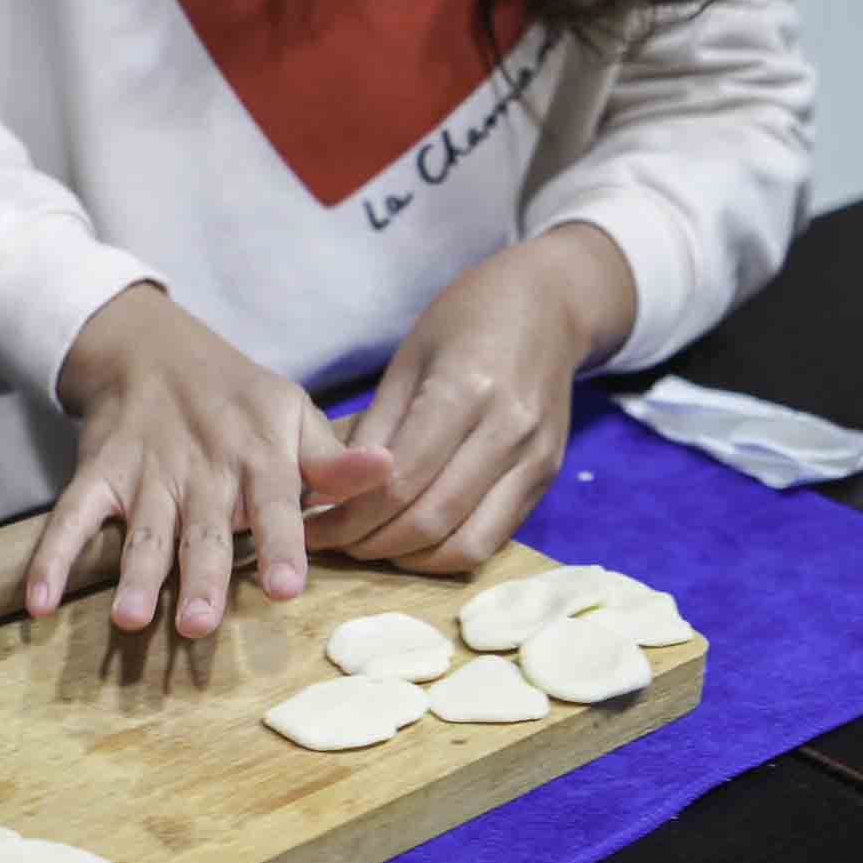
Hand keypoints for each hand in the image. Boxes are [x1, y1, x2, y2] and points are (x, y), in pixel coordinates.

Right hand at [24, 284, 392, 636]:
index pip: (274, 503)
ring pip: (140, 529)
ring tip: (127, 618)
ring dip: (133, 574)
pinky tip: (37, 603)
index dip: (281, 546)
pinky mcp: (98, 473)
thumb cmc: (239, 396)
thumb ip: (334, 458)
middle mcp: (202, 467)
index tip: (285, 590)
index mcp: (257, 454)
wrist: (153, 346)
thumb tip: (391, 471)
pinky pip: (70, 517)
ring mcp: (145, 472)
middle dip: (198, 577)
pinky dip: (50, 557)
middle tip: (197, 625)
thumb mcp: (293, 413)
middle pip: (201, 530)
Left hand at [305, 224, 635, 571]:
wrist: (550, 305)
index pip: (398, 481)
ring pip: (464, 545)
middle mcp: (507, 431)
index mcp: (465, 391)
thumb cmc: (468, 318)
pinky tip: (410, 540)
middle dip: (369, 542)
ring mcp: (534, 460)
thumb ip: (375, 426)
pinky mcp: (546, 479)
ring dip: (407, 557)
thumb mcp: (408, 358)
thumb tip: (333, 488)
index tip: (312, 527)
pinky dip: (444, 554)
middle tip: (331, 542)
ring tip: (366, 545)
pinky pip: (491, 540)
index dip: (349, 515)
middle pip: (429, 519)